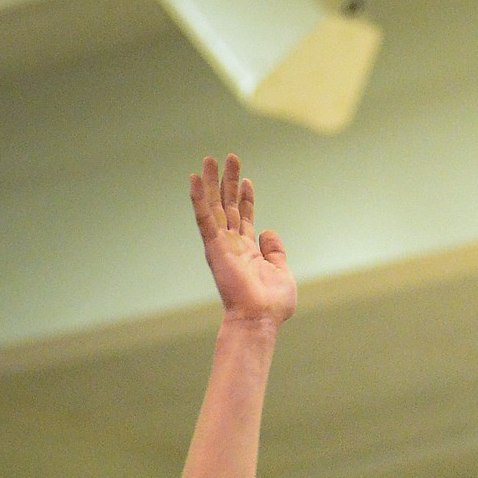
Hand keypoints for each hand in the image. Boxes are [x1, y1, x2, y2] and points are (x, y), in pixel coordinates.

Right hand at [190, 155, 296, 324]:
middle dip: (229, 182)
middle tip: (230, 157)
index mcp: (248, 251)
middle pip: (228, 206)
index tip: (247, 180)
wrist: (259, 319)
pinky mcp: (214, 247)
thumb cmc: (272, 305)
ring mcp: (222, 245)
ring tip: (209, 158)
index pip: (244, 217)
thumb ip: (276, 251)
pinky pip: (204, 218)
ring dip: (212, 182)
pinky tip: (195, 178)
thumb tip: (268, 231)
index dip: (245, 198)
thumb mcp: (282, 272)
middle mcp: (232, 245)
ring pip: (214, 206)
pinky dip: (199, 198)